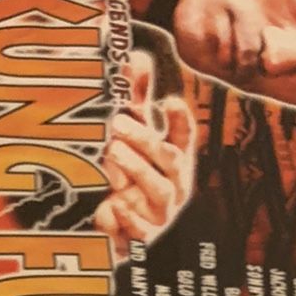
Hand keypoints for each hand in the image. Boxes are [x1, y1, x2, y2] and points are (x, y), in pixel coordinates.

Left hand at [93, 53, 195, 257]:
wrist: (122, 233)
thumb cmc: (132, 176)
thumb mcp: (133, 139)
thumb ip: (136, 101)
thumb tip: (137, 57)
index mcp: (175, 158)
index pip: (184, 137)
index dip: (179, 121)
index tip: (168, 102)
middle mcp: (175, 184)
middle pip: (168, 159)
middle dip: (144, 140)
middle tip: (117, 123)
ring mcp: (162, 212)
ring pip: (156, 190)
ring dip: (135, 170)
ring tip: (111, 151)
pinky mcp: (145, 238)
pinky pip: (139, 228)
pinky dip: (126, 216)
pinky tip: (111, 205)